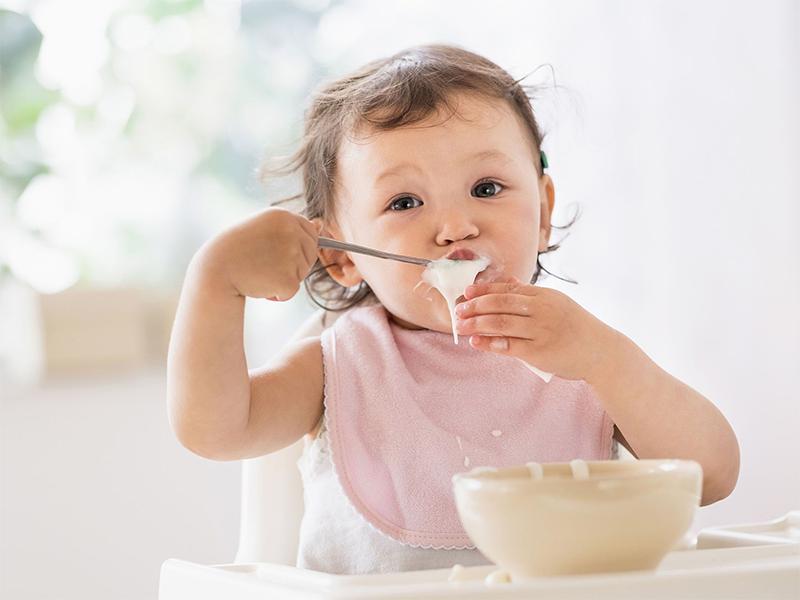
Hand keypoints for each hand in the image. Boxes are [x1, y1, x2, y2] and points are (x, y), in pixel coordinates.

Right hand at [197, 207, 319, 300]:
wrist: (214, 270)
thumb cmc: (236, 250)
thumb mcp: (262, 229)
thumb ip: (289, 228)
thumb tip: (320, 225)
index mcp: (283, 216)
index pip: (311, 232)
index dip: (297, 247)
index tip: (276, 252)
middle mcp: (290, 231)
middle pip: (310, 254)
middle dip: (294, 264)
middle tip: (265, 264)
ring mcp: (291, 255)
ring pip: (302, 274)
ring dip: (284, 278)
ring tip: (259, 272)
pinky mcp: (288, 279)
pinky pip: (292, 291)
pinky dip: (278, 294)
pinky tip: (259, 285)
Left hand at [454, 277, 618, 381]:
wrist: (600, 351)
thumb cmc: (575, 327)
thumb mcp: (555, 303)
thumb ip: (529, 293)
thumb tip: (504, 278)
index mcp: (544, 295)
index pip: (508, 289)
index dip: (484, 290)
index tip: (467, 293)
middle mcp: (542, 310)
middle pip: (501, 303)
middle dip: (476, 306)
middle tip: (459, 309)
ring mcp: (541, 330)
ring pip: (501, 323)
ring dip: (477, 323)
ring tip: (461, 325)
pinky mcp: (539, 352)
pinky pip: (509, 346)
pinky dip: (489, 343)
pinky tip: (476, 341)